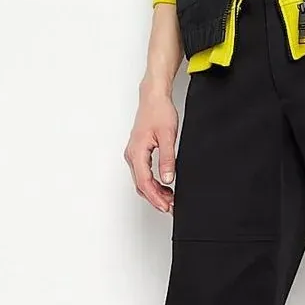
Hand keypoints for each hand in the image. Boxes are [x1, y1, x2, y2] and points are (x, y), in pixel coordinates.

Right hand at [125, 86, 178, 212]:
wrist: (154, 98)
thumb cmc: (159, 112)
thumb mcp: (168, 136)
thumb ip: (167, 159)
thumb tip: (168, 179)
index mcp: (137, 152)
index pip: (144, 183)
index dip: (156, 198)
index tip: (167, 207)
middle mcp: (132, 155)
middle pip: (141, 185)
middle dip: (156, 198)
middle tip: (171, 206)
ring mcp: (133, 154)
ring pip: (141, 181)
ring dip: (154, 192)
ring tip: (170, 199)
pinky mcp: (138, 152)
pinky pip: (143, 173)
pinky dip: (153, 183)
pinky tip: (165, 186)